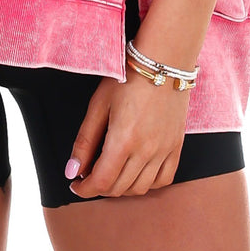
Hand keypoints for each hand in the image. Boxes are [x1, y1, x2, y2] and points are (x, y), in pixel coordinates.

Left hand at [66, 67, 191, 198]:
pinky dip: (147, 184)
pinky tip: (136, 172)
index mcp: (123, 140)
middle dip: (99, 187)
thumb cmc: (128, 77)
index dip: (84, 189)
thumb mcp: (98, 105)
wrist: (162, 61)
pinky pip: (164, 179)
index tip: (76, 185)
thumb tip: (73, 171)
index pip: (101, 181)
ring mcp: (164, 150)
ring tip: (111, 173)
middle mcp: (146, 150)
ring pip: (140, 188)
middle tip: (90, 175)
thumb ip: (84, 141)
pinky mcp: (176, 146)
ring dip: (121, 188)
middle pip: (119, 188)